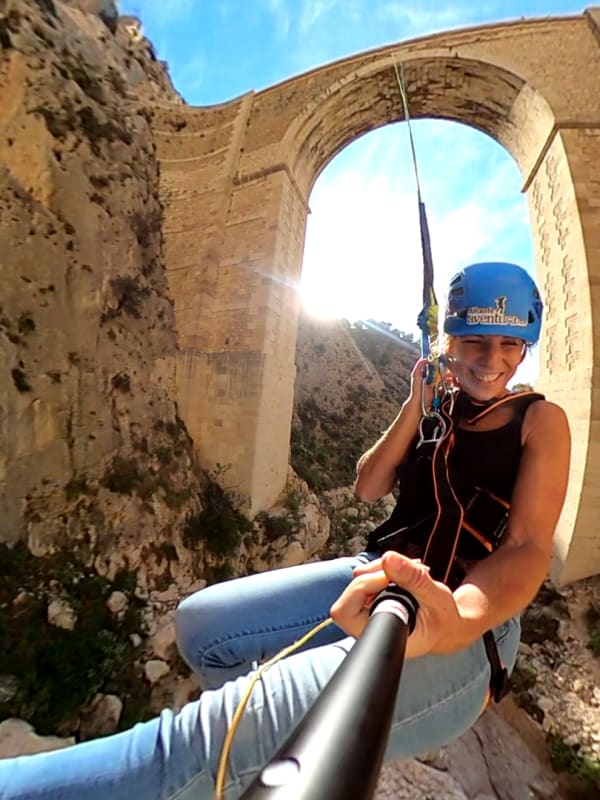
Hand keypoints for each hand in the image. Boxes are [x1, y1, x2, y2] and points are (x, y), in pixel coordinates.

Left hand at [330, 551, 461, 658]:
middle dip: (375, 573)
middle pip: (349, 591)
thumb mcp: (436, 598)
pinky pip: (368, 575)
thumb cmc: (444, 620)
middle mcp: (370, 626)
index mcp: (382, 636)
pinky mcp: (373, 600)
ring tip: (411, 572)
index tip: (389, 580)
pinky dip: (386, 569)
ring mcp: (369, 612)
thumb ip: (414, 579)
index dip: (363, 588)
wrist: (449, 625)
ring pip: (359, 578)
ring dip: (383, 569)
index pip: (346, 613)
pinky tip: (406, 574)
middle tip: (403, 571)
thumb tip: (388, 558)